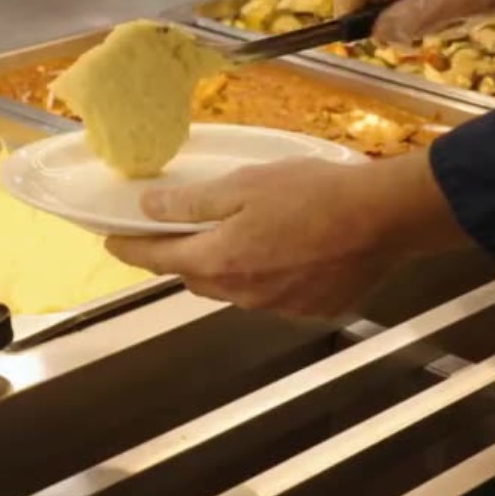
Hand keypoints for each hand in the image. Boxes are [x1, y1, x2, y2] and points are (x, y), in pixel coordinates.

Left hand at [105, 153, 470, 317]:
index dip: (130, 249)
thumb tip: (148, 209)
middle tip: (176, 231)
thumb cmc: (312, 194)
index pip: (157, 260)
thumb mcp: (243, 186)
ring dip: (225, 267)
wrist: (383, 219)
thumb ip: (191, 204)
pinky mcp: (309, 309)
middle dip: (179, 257)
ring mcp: (277, 306)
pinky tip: (284, 250)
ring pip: (233, 289)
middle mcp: (242, 294)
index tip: (112, 242)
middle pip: (194, 278)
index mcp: (219, 262)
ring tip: (237, 235)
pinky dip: (265, 275)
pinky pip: (271, 294)